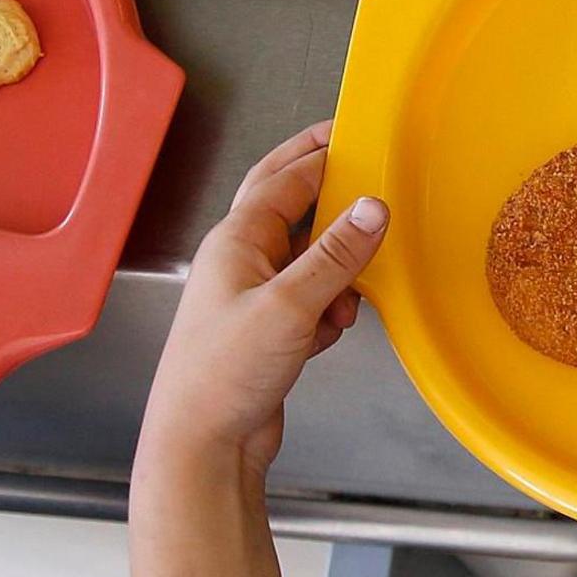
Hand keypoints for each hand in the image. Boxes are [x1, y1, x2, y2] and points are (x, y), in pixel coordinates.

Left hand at [138, 122, 384, 476]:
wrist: (203, 443)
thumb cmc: (224, 374)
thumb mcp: (291, 306)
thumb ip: (335, 255)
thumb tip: (373, 207)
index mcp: (236, 241)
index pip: (285, 178)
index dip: (322, 153)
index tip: (358, 133)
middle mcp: (242, 260)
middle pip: (288, 204)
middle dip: (325, 185)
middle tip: (362, 161)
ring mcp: (254, 294)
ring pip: (309, 256)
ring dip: (339, 267)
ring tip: (355, 290)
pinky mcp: (270, 329)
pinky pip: (314, 297)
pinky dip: (333, 307)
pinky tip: (335, 329)